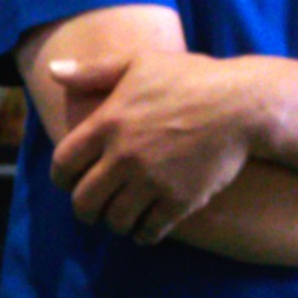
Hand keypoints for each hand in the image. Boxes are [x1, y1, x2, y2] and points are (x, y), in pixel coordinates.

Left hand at [46, 50, 259, 241]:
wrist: (243, 105)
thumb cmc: (192, 78)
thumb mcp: (140, 63)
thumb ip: (94, 71)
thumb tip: (54, 71)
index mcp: (108, 123)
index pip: (63, 164)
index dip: (61, 178)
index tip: (68, 183)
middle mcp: (124, 156)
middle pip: (84, 200)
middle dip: (84, 210)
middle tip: (91, 210)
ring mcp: (152, 181)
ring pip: (115, 220)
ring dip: (114, 223)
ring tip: (120, 219)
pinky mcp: (179, 200)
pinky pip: (149, 231)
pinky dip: (143, 234)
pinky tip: (145, 229)